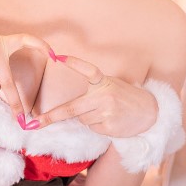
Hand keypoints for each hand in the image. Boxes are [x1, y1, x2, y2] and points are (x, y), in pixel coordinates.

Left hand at [34, 53, 156, 136]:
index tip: (59, 57)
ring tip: (106, 113)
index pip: (88, 70)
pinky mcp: (109, 126)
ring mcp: (106, 112)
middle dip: (51, 117)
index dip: (75, 63)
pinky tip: (110, 121)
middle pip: (71, 108)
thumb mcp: (112, 86)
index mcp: (104, 82)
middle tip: (34, 124)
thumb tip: (72, 109)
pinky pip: (92, 128)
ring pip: (82, 119)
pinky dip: (96, 126)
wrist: (150, 112)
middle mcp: (104, 96)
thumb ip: (94, 91)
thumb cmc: (125, 98)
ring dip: (88, 118)